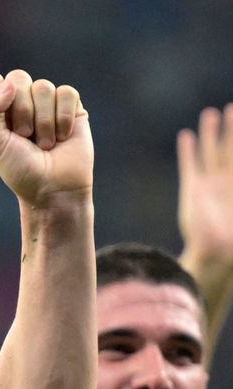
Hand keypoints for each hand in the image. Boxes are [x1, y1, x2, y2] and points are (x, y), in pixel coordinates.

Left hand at [0, 70, 91, 206]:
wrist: (53, 188)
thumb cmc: (20, 169)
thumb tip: (9, 83)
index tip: (3, 122)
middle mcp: (21, 101)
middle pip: (18, 78)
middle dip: (22, 111)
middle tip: (25, 136)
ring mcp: (47, 102)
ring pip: (43, 86)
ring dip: (44, 121)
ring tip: (45, 143)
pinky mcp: (72, 107)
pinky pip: (67, 93)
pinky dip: (63, 118)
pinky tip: (62, 137)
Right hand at [178, 104, 232, 263]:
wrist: (216, 250)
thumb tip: (228, 173)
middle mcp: (228, 179)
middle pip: (230, 147)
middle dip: (232, 128)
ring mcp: (209, 183)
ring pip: (210, 151)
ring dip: (211, 133)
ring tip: (210, 113)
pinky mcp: (192, 189)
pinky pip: (190, 164)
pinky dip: (188, 151)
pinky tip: (187, 136)